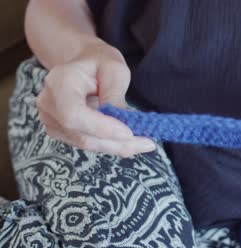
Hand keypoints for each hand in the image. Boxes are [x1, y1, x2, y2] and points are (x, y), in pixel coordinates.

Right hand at [37, 40, 155, 156]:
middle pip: (81, 135)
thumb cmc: (100, 62)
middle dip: (117, 142)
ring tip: (145, 143)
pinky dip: (111, 145)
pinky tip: (132, 142)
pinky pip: (89, 143)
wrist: (84, 63)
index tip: (129, 132)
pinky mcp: (63, 132)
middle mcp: (49, 105)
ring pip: (87, 143)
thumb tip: (123, 124)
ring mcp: (53, 121)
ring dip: (118, 147)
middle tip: (147, 143)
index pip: (73, 114)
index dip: (100, 127)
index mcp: (59, 82)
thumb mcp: (114, 69)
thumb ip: (115, 95)